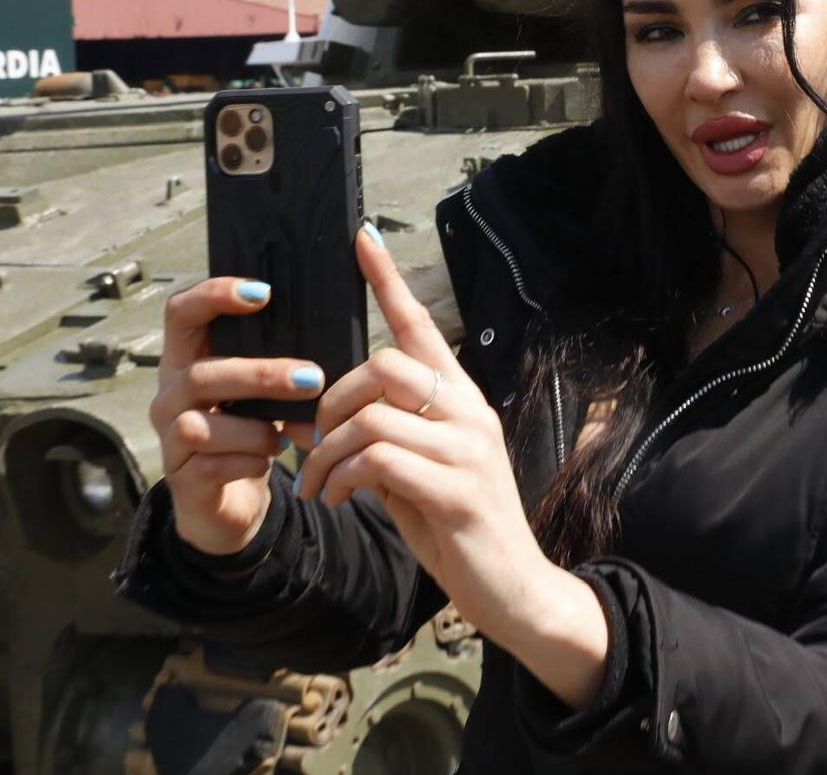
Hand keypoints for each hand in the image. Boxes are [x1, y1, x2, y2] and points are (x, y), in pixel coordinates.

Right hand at [151, 277, 326, 556]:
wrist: (229, 502)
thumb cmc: (249, 432)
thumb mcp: (258, 393)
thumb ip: (275, 363)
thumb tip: (327, 341)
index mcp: (187, 360)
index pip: (181, 312)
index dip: (214, 295)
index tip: (264, 292)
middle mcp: (169, 395)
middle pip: (199, 375)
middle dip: (260, 375)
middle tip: (310, 378)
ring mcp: (169, 439)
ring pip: (200, 425)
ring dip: (256, 428)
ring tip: (286, 435)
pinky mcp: (182, 479)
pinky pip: (213, 465)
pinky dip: (250, 461)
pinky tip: (269, 459)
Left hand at [298, 226, 608, 706]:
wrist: (514, 588)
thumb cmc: (460, 528)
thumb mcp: (419, 474)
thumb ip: (386, 439)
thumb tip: (327, 419)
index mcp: (461, 401)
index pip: (422, 327)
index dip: (389, 281)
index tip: (361, 238)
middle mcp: (469, 412)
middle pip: (384, 365)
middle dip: (331, 401)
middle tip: (312, 445)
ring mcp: (466, 450)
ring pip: (372, 414)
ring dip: (327, 451)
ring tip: (319, 484)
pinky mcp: (456, 489)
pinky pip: (379, 459)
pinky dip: (342, 476)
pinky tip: (338, 498)